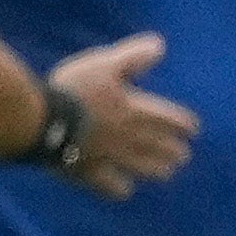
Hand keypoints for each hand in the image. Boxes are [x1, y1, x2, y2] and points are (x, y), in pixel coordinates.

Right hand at [46, 32, 199, 193]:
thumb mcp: (104, 64)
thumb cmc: (74, 89)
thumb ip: (133, 57)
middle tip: (183, 154)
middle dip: (175, 151)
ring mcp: (112, 159)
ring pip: (145, 170)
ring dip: (158, 170)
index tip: (193, 129)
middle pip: (162, 149)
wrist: (42, 121)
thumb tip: (161, 46)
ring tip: (165, 172)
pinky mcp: (91, 174)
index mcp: (136, 111)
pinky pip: (113, 188)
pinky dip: (121, 189)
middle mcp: (131, 138)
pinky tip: (123, 189)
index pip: (171, 121)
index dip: (185, 125)